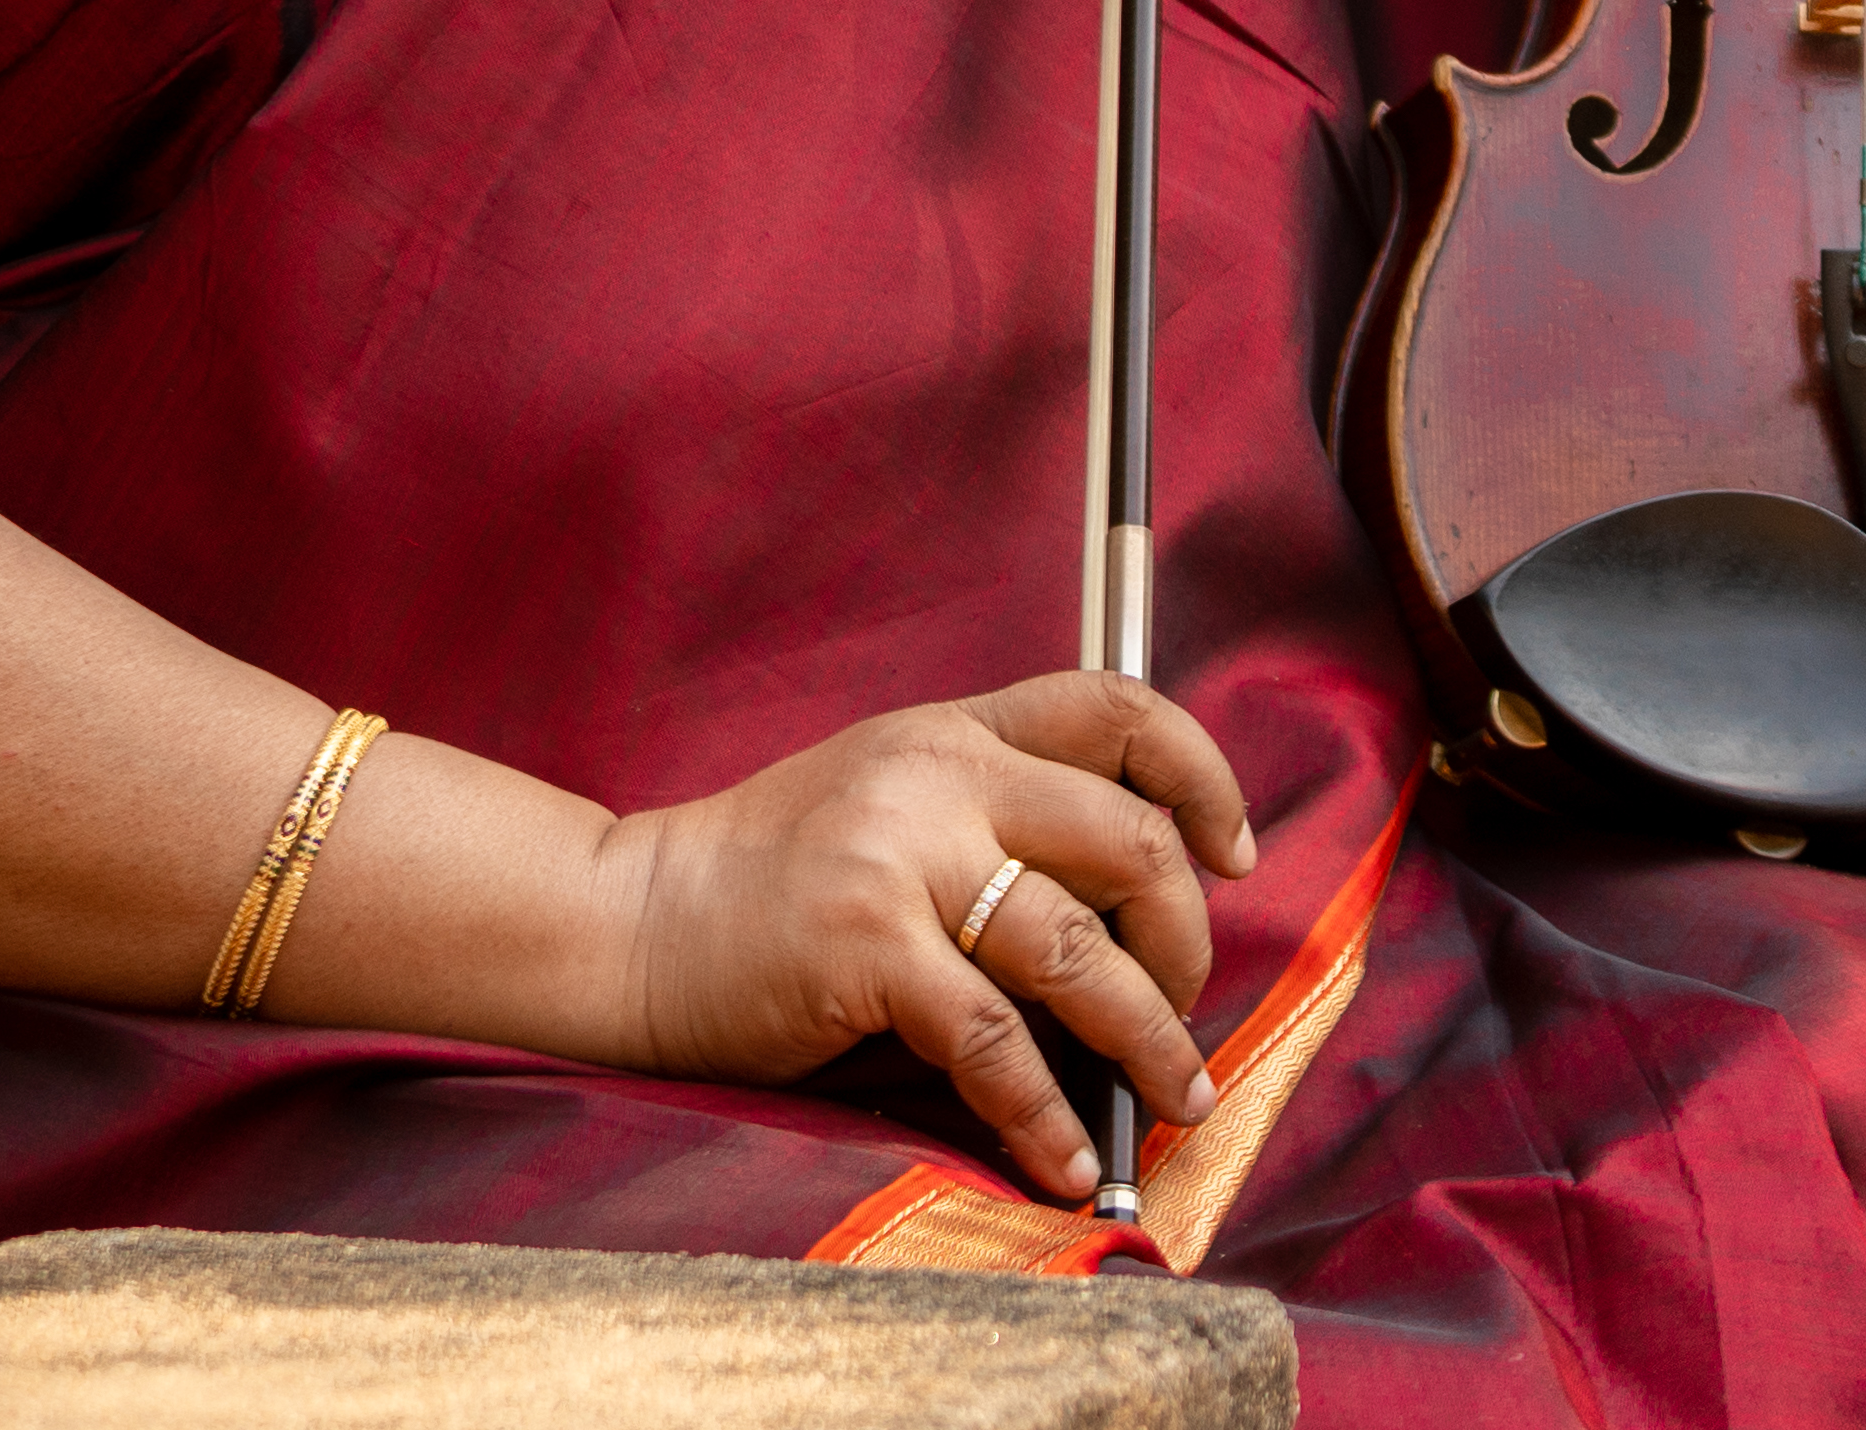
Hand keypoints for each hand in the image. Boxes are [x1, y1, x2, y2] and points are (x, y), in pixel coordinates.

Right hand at [577, 671, 1260, 1207]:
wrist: (633, 920)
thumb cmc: (770, 878)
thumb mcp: (891, 797)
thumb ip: (997, 819)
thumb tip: (1136, 919)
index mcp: (956, 732)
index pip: (1117, 708)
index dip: (1201, 777)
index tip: (1233, 854)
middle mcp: (941, 777)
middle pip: (1130, 843)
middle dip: (1186, 941)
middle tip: (1183, 1008)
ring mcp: (903, 857)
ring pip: (1081, 953)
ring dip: (1147, 1040)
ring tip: (1171, 1097)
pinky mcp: (868, 947)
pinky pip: (994, 1043)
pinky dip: (1045, 1114)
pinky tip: (1064, 1157)